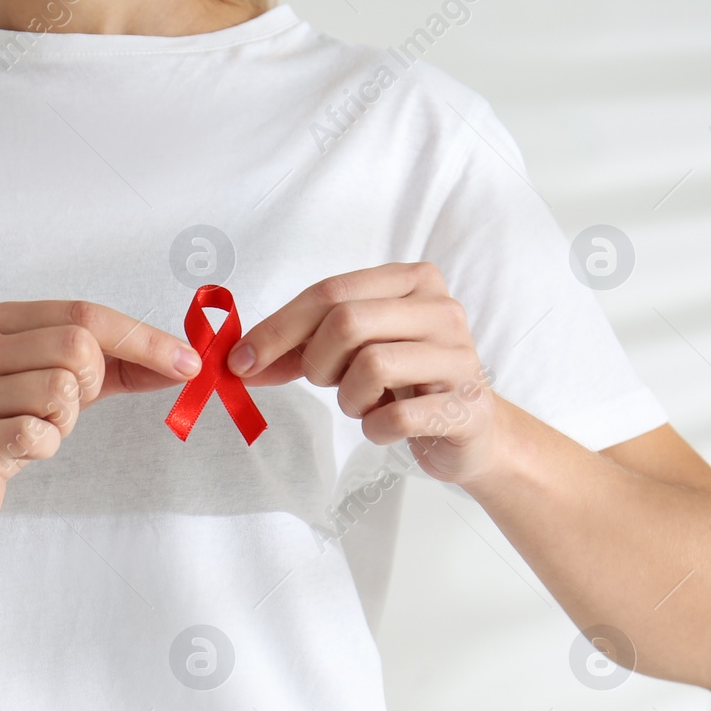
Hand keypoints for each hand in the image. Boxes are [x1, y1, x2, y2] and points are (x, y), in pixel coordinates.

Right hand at [0, 300, 201, 546]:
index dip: (142, 338)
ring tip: (32, 431)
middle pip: (77, 347)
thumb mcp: (51, 385)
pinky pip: (35, 434)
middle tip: (63, 411)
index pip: (82, 314)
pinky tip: (19, 452)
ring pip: (60, 390)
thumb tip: (182, 362)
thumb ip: (111, 367)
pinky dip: (44, 447)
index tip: (186, 362)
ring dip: (63, 422)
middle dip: (91, 385)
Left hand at [227, 263, 500, 483]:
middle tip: (327, 382)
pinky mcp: (468, 406)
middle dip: (318, 362)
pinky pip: (396, 416)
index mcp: (411, 281)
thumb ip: (297, 348)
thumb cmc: (402, 382)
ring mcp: (460, 356)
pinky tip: (386, 425)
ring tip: (365, 402)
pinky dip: (376, 428)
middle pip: (347, 322)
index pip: (330, 291)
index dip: (278, 328)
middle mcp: (441, 309)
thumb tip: (239, 361)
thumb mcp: (350, 352)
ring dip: (349, 397)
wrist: (470, 429)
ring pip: (371, 366)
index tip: (242, 361)